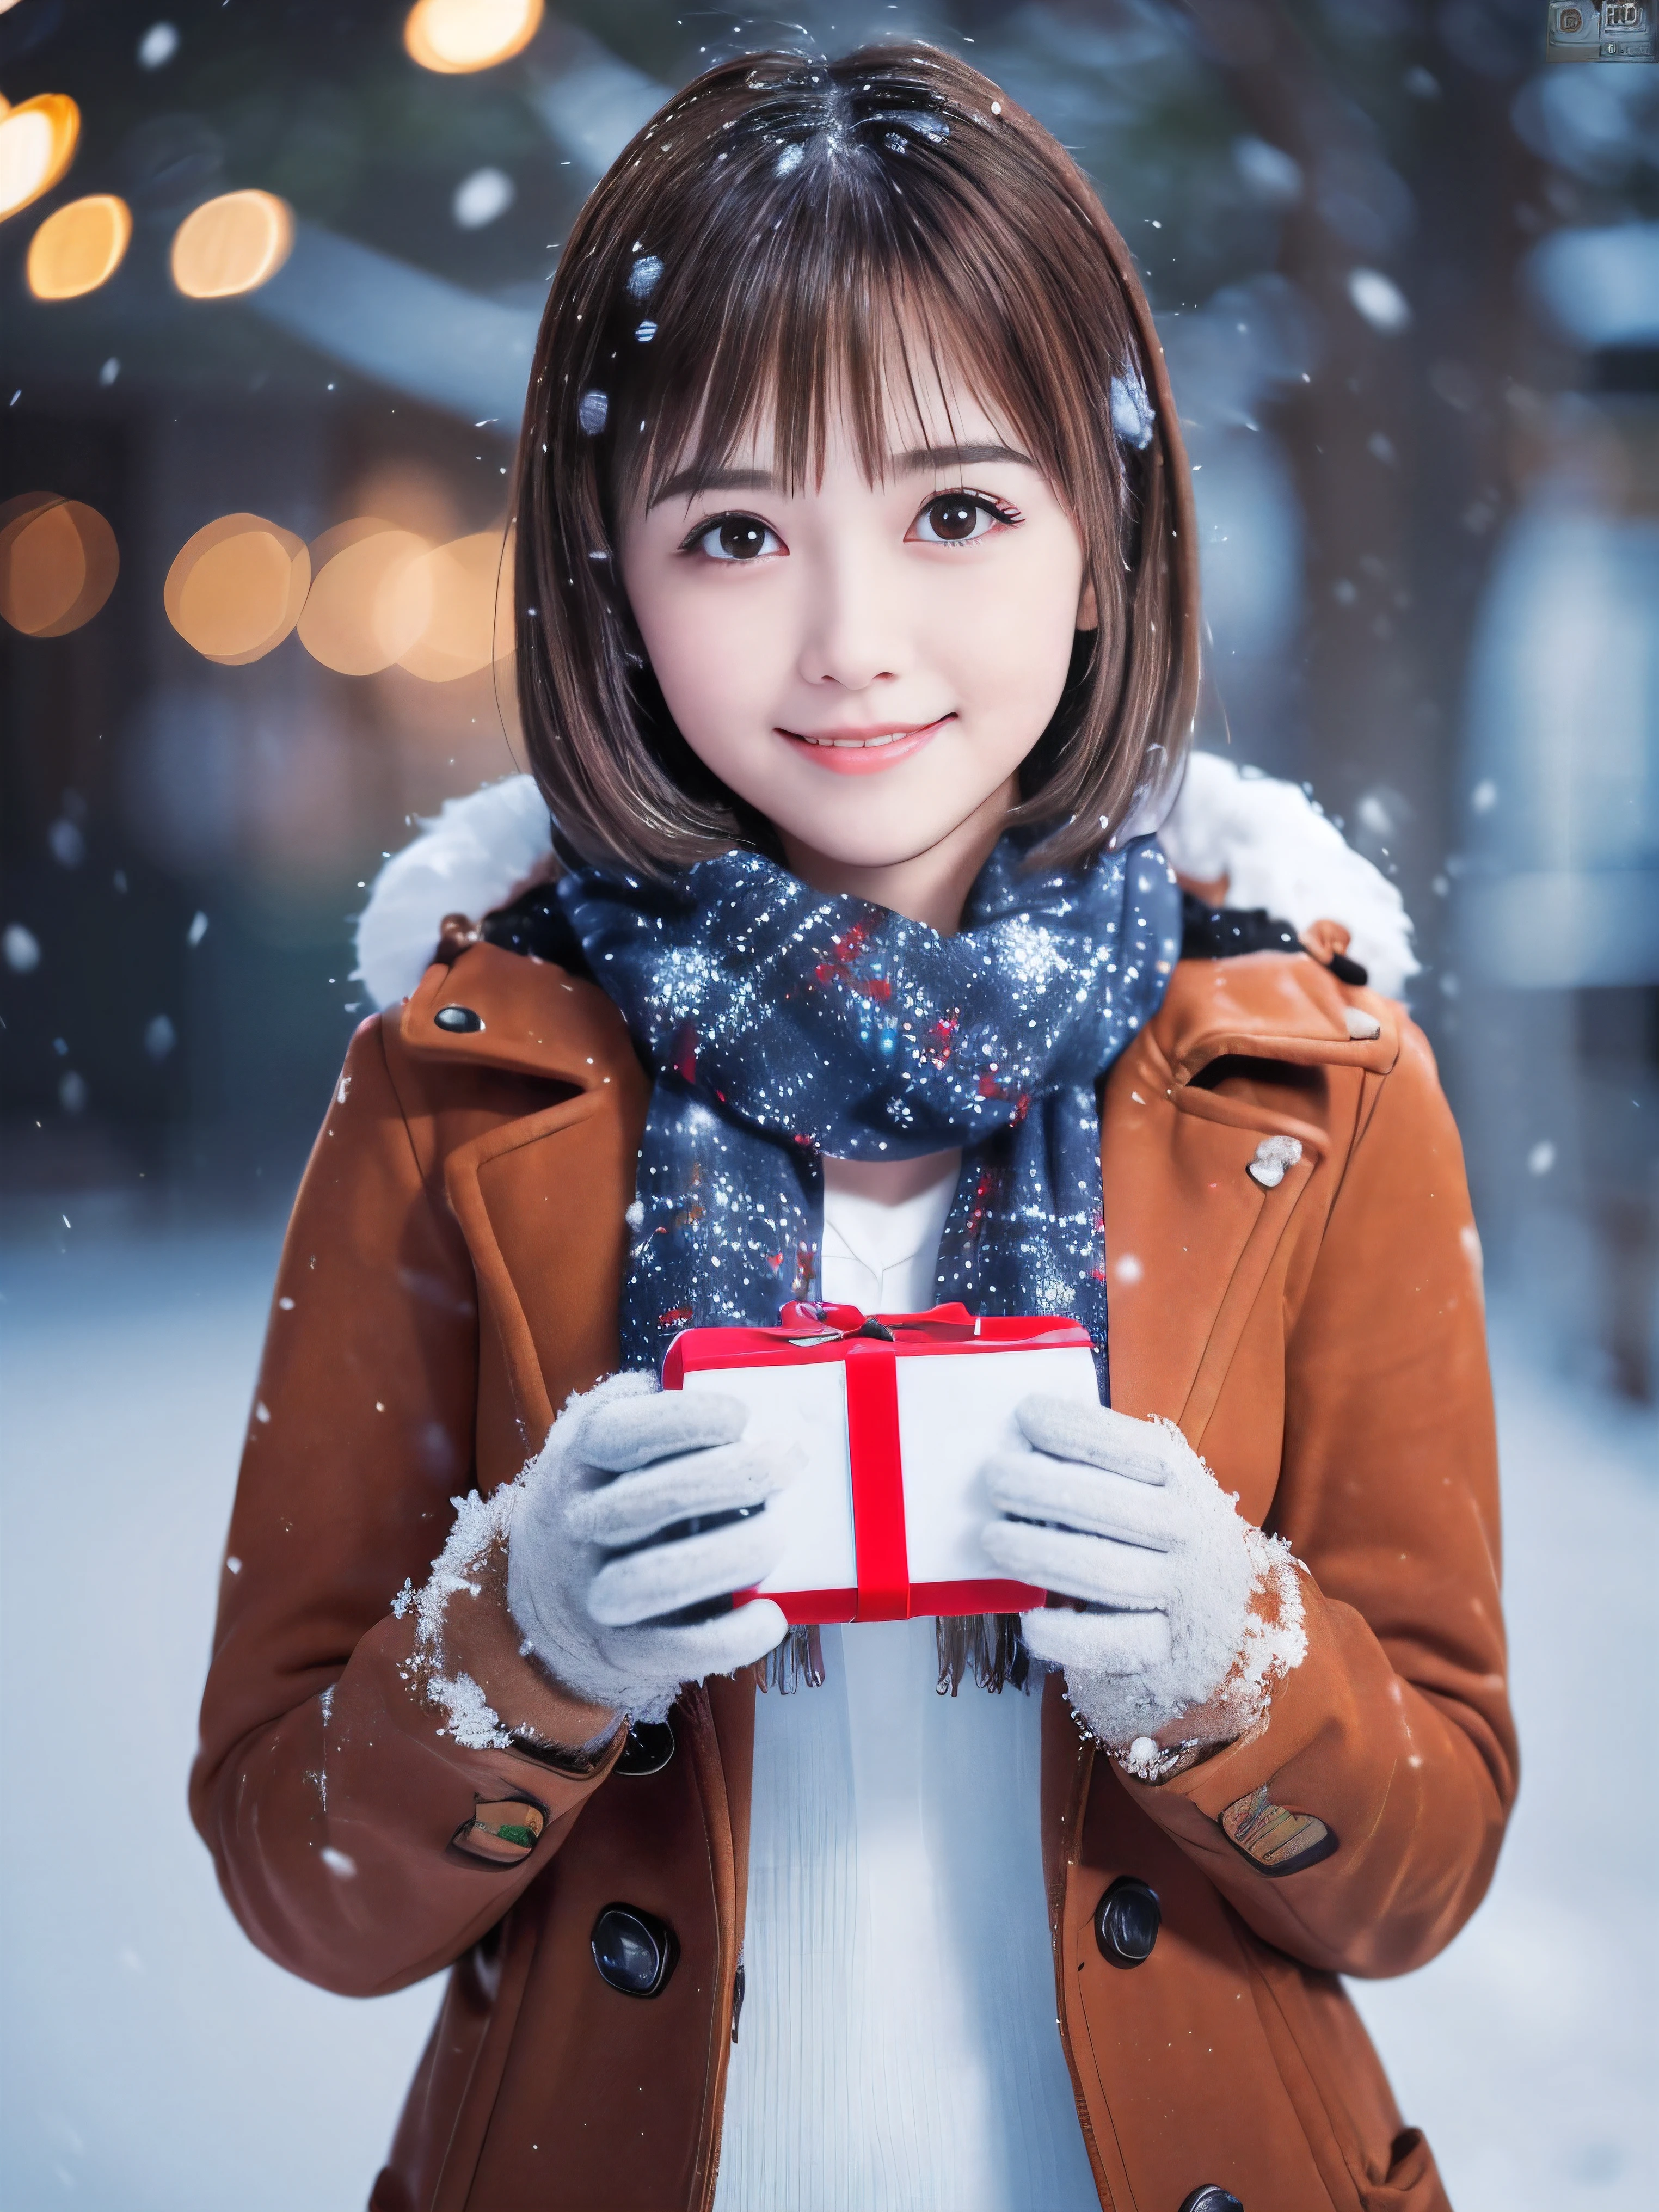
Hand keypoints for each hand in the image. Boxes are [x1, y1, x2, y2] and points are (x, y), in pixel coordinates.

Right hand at [506, 1373, 794, 1722]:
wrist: (547, 1593)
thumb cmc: (607, 1494)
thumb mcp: (605, 1438)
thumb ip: (650, 1408)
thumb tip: (734, 1383)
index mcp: (578, 1459)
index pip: (620, 1434)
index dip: (687, 1421)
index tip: (741, 1416)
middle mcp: (577, 1524)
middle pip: (649, 1503)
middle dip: (730, 1480)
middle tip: (784, 1466)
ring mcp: (594, 1591)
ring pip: (656, 1579)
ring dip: (730, 1555)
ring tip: (778, 1534)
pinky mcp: (622, 1649)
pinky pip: (676, 1650)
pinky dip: (730, 1637)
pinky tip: (770, 1614)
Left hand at [979, 1396, 1304, 1753]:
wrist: (1233, 1623)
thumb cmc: (1165, 1540)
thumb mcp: (1155, 1491)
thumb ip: (1105, 1465)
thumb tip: (1025, 1435)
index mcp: (1186, 1483)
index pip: (1131, 1448)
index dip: (1076, 1429)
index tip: (1025, 1416)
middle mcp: (1194, 1534)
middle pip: (1110, 1506)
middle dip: (1043, 1488)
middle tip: (993, 1478)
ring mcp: (1188, 1597)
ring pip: (1105, 1571)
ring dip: (1040, 1552)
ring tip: (992, 1539)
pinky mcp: (1173, 1655)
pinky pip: (1112, 1644)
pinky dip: (1065, 1632)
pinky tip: (1030, 1617)